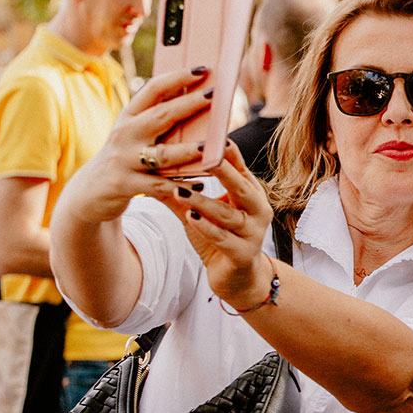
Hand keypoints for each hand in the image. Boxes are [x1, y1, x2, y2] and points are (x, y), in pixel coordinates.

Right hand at [60, 69, 213, 223]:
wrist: (89, 192)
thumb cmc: (124, 158)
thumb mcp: (134, 134)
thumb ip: (158, 120)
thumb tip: (198, 103)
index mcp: (129, 116)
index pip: (153, 89)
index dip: (177, 77)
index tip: (201, 69)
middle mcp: (125, 134)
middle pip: (160, 116)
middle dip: (188, 104)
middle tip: (213, 95)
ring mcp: (124, 160)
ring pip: (161, 154)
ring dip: (187, 150)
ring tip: (208, 147)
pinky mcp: (124, 184)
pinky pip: (158, 186)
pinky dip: (179, 187)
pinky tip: (198, 186)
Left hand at [160, 142, 274, 310]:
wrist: (236, 278)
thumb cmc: (220, 237)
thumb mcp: (203, 211)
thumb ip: (184, 190)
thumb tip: (154, 167)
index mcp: (250, 193)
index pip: (240, 167)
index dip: (229, 152)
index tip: (215, 134)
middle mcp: (257, 210)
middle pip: (241, 186)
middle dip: (224, 170)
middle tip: (206, 155)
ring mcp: (253, 233)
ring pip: (228, 214)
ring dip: (204, 202)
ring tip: (182, 192)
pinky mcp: (243, 254)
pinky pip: (223, 239)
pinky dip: (206, 228)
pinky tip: (191, 218)